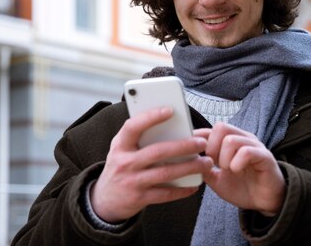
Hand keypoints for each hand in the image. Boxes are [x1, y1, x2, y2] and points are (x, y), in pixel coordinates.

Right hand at [91, 107, 212, 222]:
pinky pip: (165, 194)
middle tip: (201, 143)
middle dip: (183, 146)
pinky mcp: (139, 198)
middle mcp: (125, 162)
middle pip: (158, 152)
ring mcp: (132, 181)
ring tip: (206, 163)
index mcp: (120, 145)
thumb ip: (141, 137)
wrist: (104, 200)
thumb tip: (174, 125)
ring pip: (165, 173)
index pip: (133, 127)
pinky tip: (195, 185)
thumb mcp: (123, 149)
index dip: (150, 117)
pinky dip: (182, 190)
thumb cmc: (121, 166)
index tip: (170, 110)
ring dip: (189, 167)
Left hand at [195, 122, 285, 215]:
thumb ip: (204, 169)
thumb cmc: (242, 188)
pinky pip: (246, 152)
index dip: (199, 137)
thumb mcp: (217, 180)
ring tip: (227, 169)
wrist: (264, 202)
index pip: (212, 129)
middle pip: (221, 127)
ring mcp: (254, 146)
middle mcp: (243, 139)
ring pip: (231, 139)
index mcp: (232, 141)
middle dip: (212, 147)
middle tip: (214, 164)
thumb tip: (189, 161)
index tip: (191, 151)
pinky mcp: (264, 156)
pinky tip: (236, 171)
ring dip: (224, 158)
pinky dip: (236, 163)